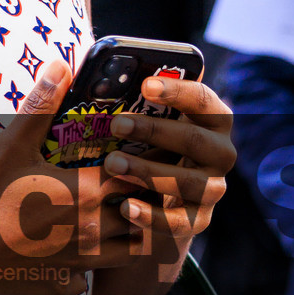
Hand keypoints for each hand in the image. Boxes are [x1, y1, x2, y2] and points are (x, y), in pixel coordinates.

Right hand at [0, 62, 140, 294]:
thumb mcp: (10, 146)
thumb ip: (41, 106)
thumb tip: (61, 66)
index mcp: (86, 194)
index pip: (139, 175)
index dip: (148, 163)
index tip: (151, 152)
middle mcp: (92, 231)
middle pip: (143, 214)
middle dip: (144, 197)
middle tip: (139, 181)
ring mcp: (80, 263)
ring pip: (130, 251)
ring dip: (129, 233)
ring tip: (118, 217)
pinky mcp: (62, 285)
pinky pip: (90, 278)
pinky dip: (89, 267)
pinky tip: (74, 254)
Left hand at [98, 75, 235, 260]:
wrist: (153, 203)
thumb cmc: (144, 149)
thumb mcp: (144, 125)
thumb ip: (131, 102)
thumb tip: (72, 72)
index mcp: (212, 121)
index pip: (203, 100)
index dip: (177, 91)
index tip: (145, 86)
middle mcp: (220, 153)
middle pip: (194, 140)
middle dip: (155, 131)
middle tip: (116, 125)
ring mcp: (213, 188)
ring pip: (187, 181)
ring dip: (148, 171)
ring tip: (112, 164)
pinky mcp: (199, 220)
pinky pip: (178, 222)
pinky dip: (151, 216)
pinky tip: (124, 207)